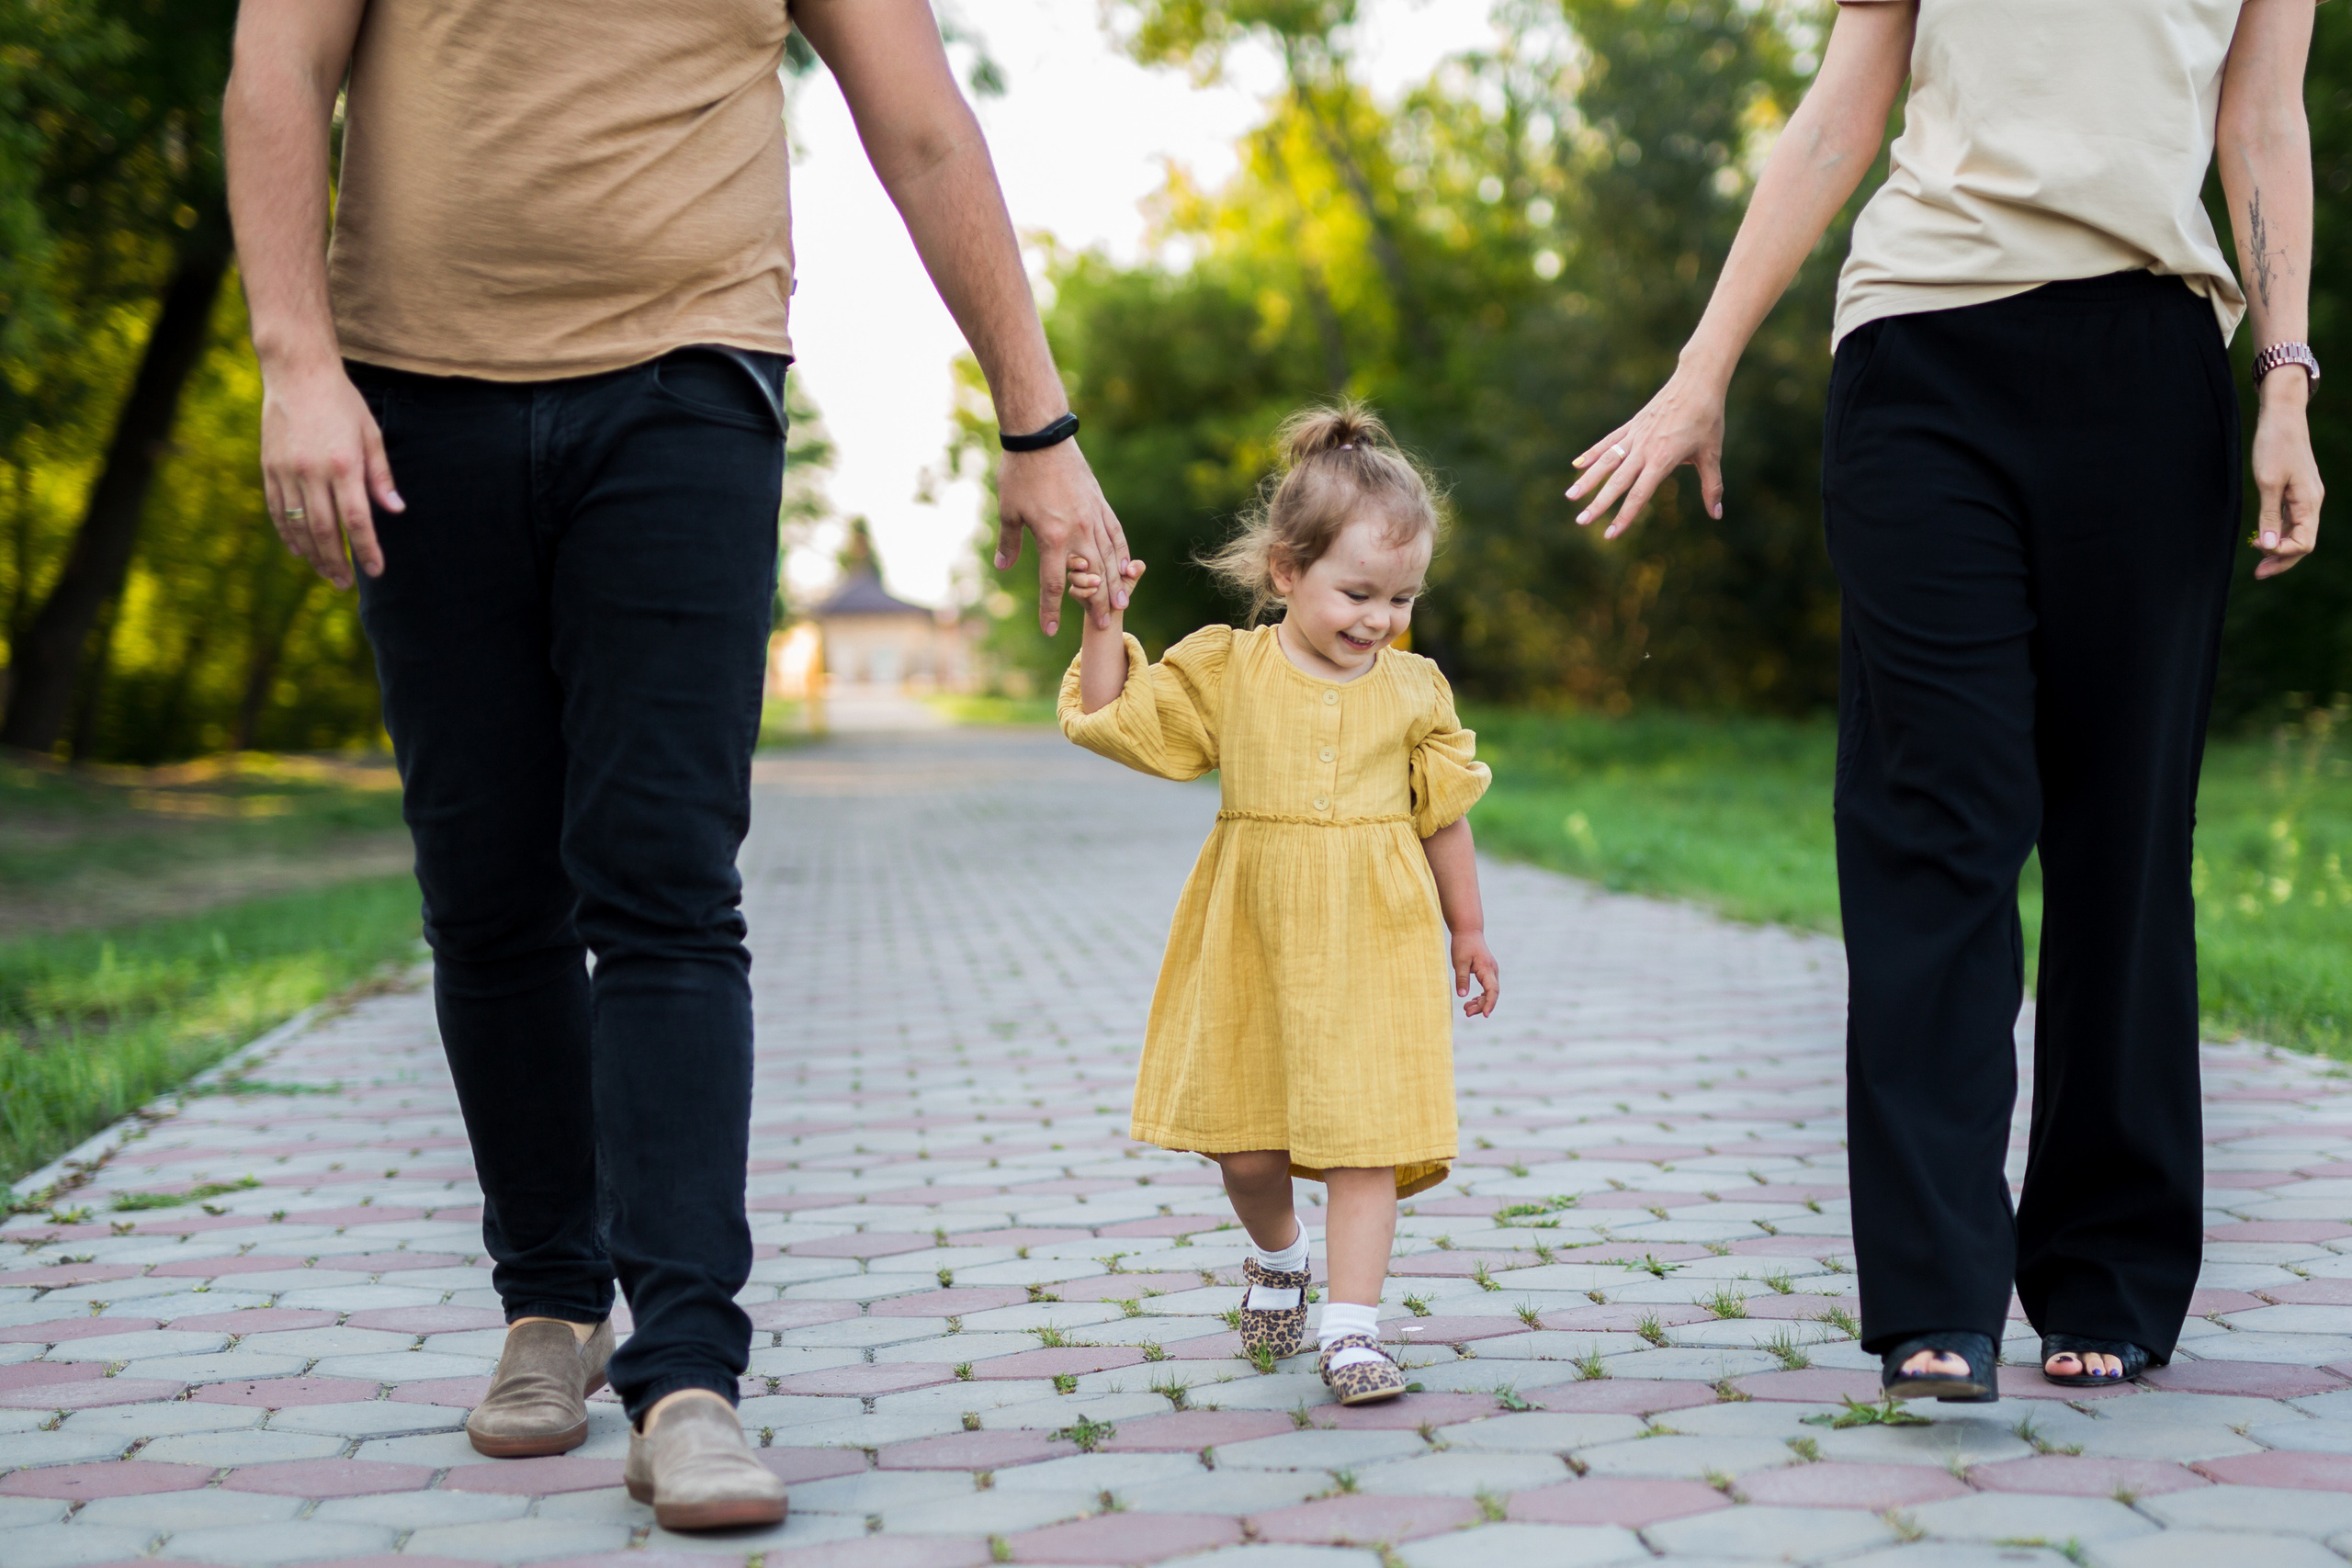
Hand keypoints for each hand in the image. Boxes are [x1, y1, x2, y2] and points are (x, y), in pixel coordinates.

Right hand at [259, 357, 401, 588]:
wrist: (297, 373)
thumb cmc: (342, 402)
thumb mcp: (371, 434)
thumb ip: (381, 475)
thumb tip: (395, 510)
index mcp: (344, 465)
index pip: (358, 520)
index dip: (367, 549)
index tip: (376, 570)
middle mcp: (312, 471)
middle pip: (326, 530)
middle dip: (337, 561)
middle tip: (346, 583)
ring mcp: (286, 470)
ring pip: (299, 525)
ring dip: (312, 554)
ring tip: (325, 572)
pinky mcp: (269, 467)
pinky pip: (277, 509)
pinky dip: (288, 533)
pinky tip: (299, 549)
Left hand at [995, 439, 1128, 635]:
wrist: (1042, 438)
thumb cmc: (1020, 474)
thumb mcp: (1008, 511)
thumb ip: (1009, 542)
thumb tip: (1003, 566)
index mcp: (1051, 538)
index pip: (1053, 584)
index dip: (1051, 609)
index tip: (1050, 630)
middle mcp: (1077, 532)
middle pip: (1091, 578)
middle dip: (1097, 604)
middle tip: (1105, 625)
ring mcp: (1093, 518)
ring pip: (1109, 559)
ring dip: (1115, 584)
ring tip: (1121, 603)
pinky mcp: (1101, 505)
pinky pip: (1116, 535)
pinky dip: (1122, 554)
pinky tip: (1127, 568)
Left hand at [1452, 930, 1498, 1017]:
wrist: (1468, 931)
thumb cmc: (1463, 944)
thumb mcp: (1459, 962)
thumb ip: (1462, 979)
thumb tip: (1462, 996)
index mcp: (1487, 969)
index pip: (1492, 991)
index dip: (1489, 1004)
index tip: (1485, 1015)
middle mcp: (1492, 971)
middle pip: (1492, 994)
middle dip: (1481, 1006)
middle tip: (1467, 1013)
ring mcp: (1491, 971)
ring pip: (1490, 992)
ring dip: (1480, 1002)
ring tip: (1466, 1009)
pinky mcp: (1487, 971)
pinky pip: (1487, 987)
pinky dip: (1480, 996)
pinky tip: (1471, 1001)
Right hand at [1565, 361, 1728, 538]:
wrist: (1697, 381)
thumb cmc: (1708, 419)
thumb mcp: (1712, 454)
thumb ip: (1712, 487)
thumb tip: (1717, 515)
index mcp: (1663, 459)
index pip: (1639, 494)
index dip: (1624, 516)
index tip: (1611, 534)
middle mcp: (1644, 449)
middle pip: (1616, 482)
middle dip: (1598, 504)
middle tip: (1581, 522)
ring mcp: (1635, 435)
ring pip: (1606, 462)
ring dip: (1587, 480)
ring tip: (1570, 497)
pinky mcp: (1632, 425)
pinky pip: (1608, 442)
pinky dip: (1591, 454)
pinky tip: (1576, 466)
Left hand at [2251, 376, 2322, 579]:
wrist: (2282, 416)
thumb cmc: (2274, 445)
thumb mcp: (2267, 482)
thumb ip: (2270, 516)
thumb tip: (2270, 546)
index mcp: (2309, 502)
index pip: (2304, 543)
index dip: (2283, 554)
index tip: (2257, 552)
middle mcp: (2312, 502)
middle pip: (2302, 542)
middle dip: (2282, 559)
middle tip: (2258, 574)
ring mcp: (2305, 497)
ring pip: (2297, 533)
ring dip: (2279, 549)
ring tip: (2259, 563)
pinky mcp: (2296, 492)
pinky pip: (2291, 520)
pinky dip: (2279, 533)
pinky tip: (2263, 540)